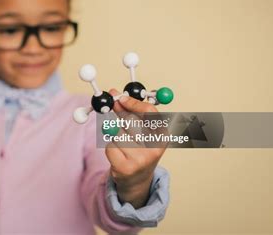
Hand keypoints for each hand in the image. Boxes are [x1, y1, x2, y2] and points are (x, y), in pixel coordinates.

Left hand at [105, 89, 166, 208]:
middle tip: (112, 109)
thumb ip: (129, 111)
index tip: (119, 98)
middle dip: (119, 115)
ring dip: (114, 134)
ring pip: (117, 134)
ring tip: (122, 144)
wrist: (136, 179)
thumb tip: (116, 94)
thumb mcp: (140, 130)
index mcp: (162, 136)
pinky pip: (109, 146)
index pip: (150, 113)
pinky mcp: (125, 168)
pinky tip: (118, 154)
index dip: (133, 103)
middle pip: (131, 121)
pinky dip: (109, 146)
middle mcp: (155, 148)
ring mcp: (140, 159)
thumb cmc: (138, 149)